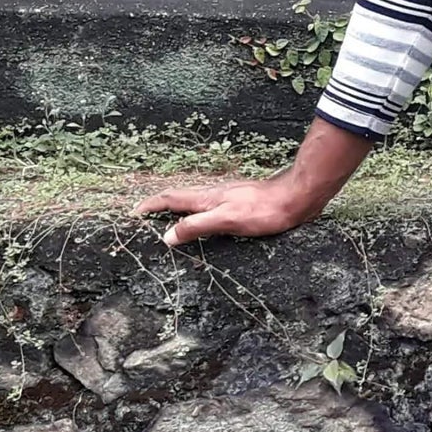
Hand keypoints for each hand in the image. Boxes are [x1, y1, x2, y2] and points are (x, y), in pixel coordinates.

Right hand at [133, 117, 373, 246]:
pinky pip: (211, 206)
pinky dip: (199, 211)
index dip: (150, 206)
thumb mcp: (226, 220)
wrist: (297, 198)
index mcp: (206, 199)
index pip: (170, 199)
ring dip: (179, 208)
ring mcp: (228, 197)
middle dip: (160, 204)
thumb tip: (167, 237)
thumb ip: (197, 226)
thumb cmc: (265, 210)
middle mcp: (214, 195)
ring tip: (169, 217)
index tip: (133, 213)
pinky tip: (208, 218)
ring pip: (196, 201)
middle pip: (180, 198)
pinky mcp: (242, 202)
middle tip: (145, 214)